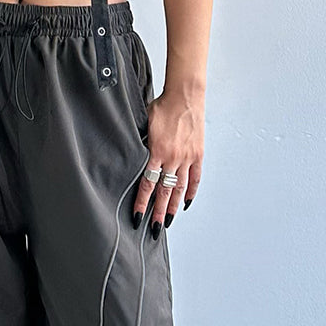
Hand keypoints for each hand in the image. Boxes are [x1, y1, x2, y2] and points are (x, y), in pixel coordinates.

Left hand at [132, 91, 202, 235]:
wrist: (185, 96)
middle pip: (164, 192)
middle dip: (157, 213)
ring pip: (179, 188)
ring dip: (173, 207)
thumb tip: (128, 155)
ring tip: (168, 222)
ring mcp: (187, 158)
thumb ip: (138, 142)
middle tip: (153, 230)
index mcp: (157, 152)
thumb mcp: (144, 123)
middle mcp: (173, 158)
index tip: (137, 217)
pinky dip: (190, 192)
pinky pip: (195, 178)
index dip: (141, 202)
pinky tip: (185, 203)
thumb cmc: (162, 106)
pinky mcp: (198, 155)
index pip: (147, 184)